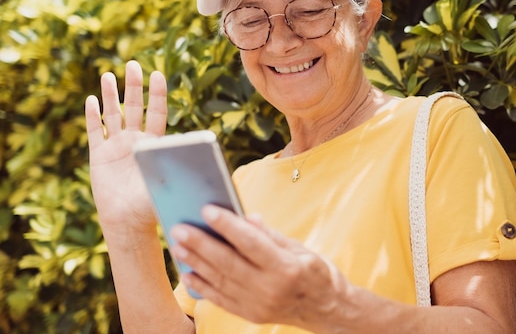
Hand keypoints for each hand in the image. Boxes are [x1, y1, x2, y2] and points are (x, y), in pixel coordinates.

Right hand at [85, 60, 166, 232]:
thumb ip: (177, 170)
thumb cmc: (151, 206)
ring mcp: (116, 146)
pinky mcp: (99, 156)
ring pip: (113, 115)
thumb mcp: (167, 184)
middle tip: (133, 64)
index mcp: (154, 144)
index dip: (157, 95)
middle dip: (134, 86)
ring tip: (108, 75)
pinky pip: (95, 132)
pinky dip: (92, 117)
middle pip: (134, 107)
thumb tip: (196, 158)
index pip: (158, 113)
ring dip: (110, 95)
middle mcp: (135, 140)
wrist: (128, 222)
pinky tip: (91, 101)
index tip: (158, 75)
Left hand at [170, 206, 349, 330]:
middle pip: (229, 263)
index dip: (228, 225)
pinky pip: (221, 300)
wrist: (328, 310)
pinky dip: (202, 287)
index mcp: (287, 268)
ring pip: (220, 281)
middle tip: (180, 228)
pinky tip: (188, 273)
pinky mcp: (251, 315)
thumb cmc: (315, 271)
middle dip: (201, 244)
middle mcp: (271, 289)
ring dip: (196, 262)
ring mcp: (259, 305)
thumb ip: (269, 235)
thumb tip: (245, 218)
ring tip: (178, 245)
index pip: (251, 243)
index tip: (207, 209)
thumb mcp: (299, 248)